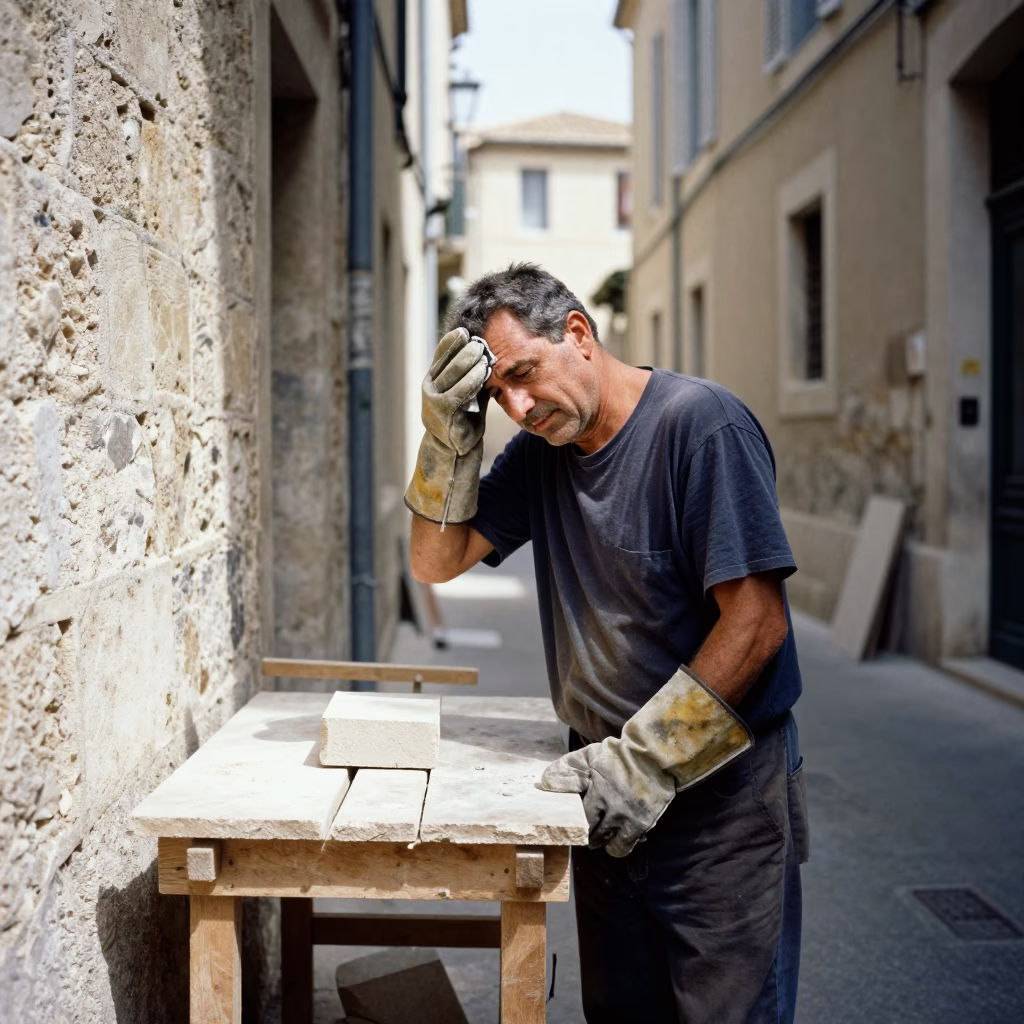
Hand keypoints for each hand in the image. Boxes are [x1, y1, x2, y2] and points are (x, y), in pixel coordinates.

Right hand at [405, 328, 494, 525]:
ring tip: (481, 350)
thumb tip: (487, 356)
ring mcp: (434, 405)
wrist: (452, 461)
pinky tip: (483, 372)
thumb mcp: (467, 400)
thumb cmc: (462, 429)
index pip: (441, 356)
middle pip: (446, 363)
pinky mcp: (444, 418)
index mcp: (433, 384)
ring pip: (451, 376)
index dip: (453, 342)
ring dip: (467, 362)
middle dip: (462, 349)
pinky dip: (471, 382)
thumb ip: (472, 380)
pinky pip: (458, 395)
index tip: (467, 329)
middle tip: (478, 336)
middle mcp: (429, 391)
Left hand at [539, 665, 752, 856]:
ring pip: (605, 843)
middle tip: (587, 829)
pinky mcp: (641, 824)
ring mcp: (627, 817)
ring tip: (601, 834)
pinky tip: (616, 838)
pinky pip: (623, 847)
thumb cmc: (619, 756)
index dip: (574, 822)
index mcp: (596, 788)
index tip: (573, 821)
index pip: (578, 817)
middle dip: (587, 833)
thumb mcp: (589, 756)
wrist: (655, 756)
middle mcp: (611, 806)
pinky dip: (616, 846)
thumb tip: (543, 783)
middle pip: (590, 833)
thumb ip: (567, 770)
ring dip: (600, 841)